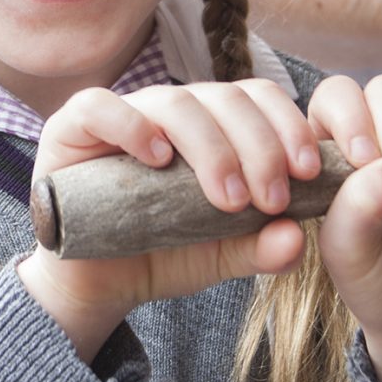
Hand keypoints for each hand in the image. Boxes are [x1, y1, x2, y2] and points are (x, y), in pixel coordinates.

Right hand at [19, 80, 324, 358]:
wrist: (95, 284)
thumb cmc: (159, 254)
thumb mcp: (220, 256)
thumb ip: (260, 248)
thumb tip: (297, 237)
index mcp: (212, 125)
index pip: (257, 98)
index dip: (288, 126)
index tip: (308, 174)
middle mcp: (171, 110)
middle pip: (225, 97)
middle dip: (259, 146)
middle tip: (272, 199)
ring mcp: (122, 113)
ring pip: (175, 101)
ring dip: (212, 148)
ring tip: (228, 200)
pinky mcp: (72, 128)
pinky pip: (100, 106)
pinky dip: (133, 126)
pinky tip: (158, 159)